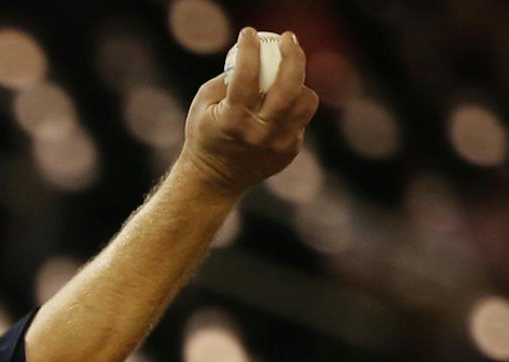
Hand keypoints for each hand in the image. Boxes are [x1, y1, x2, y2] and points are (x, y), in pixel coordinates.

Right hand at [181, 28, 320, 197]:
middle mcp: (260, 133)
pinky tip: (277, 107)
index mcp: (234, 120)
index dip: (250, 47)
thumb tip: (254, 57)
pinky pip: (300, 118)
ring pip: (305, 100)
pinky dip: (291, 107)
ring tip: (283, 80)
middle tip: (288, 39)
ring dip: (297, 83)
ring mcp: (279, 144)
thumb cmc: (206, 136)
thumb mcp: (203, 105)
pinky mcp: (289, 150)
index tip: (249, 34)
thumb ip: (227, 79)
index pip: (247, 75)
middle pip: (290, 86)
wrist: (213, 181)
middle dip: (293, 55)